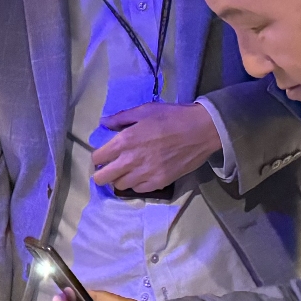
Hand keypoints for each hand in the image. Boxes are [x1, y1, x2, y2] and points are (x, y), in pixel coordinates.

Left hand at [93, 103, 220, 192]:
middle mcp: (131, 160)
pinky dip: (136, 184)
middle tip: (109, 168)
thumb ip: (121, 118)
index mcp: (125, 141)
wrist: (202, 130)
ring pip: (119, 186)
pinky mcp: (159, 182)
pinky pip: (138, 190)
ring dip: (119, 179)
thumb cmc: (172, 117)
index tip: (104, 155)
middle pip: (103, 178)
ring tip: (126, 171)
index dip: (99, 157)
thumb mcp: (145, 110)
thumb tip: (103, 123)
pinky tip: (141, 175)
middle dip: (102, 173)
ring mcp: (145, 174)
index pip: (98, 158)